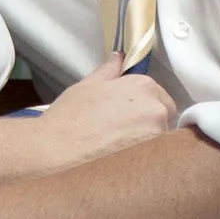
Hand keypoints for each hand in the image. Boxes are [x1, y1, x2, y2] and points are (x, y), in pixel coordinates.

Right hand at [32, 54, 177, 166]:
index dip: (142, 105)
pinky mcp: (152, 160)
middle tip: (119, 132)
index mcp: (143, 86)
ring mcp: (156, 136)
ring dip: (145, 141)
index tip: (126, 114)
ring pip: (160, 138)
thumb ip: (109, 71)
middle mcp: (156, 109)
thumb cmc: (68, 119)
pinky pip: (154, 157)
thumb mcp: (87, 86)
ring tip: (117, 148)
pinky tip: (121, 160)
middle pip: (163, 116)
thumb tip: (119, 58)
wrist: (56, 151)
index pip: (158, 95)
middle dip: (147, 122)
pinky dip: (142, 158)